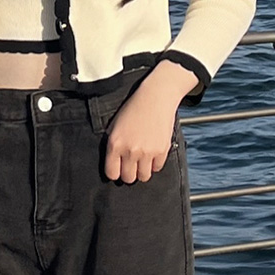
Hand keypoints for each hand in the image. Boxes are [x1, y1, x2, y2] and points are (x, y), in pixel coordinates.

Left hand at [103, 60, 196, 182]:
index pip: (112, 174)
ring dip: (142, 171)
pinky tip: (153, 152)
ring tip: (143, 160)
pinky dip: (155, 163)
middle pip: (128, 178)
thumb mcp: (115, 126)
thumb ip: (113, 147)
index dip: (115, 172)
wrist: (156, 96)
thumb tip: (114, 167)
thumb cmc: (134, 110)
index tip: (119, 168)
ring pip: (143, 177)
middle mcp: (130, 150)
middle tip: (132, 164)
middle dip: (129, 173)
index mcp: (115, 144)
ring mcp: (147, 152)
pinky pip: (157, 168)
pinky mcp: (162, 150)